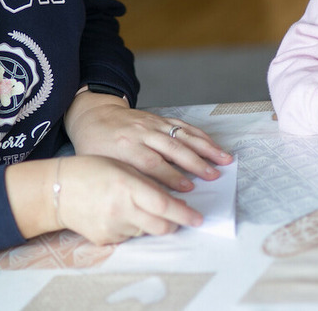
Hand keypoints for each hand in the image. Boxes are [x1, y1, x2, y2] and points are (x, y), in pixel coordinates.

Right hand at [6, 155, 202, 244]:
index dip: (185, 213)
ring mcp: (113, 226)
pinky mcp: (105, 239)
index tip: (199, 217)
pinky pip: (129, 236)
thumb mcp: (122, 166)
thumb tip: (172, 194)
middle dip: (175, 222)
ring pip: (147, 231)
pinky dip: (133, 225)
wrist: (57, 188)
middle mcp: (121, 208)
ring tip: (140, 206)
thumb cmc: (90, 170)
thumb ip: (147, 179)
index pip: (164, 205)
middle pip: (161, 226)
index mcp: (127, 185)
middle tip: (181, 215)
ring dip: (152, 221)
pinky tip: (122, 212)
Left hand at [64, 91, 232, 191]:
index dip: (171, 176)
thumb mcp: (102, 164)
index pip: (152, 163)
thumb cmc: (96, 145)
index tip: (188, 188)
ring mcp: (152, 124)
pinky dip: (200, 136)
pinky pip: (183, 126)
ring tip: (224, 160)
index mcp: (124, 147)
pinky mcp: (159, 119)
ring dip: (205, 148)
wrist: (93, 115)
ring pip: (183, 135)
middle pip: (172, 149)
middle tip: (213, 176)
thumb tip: (145, 202)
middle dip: (195, 163)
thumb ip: (124, 179)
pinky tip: (213, 145)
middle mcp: (141, 133)